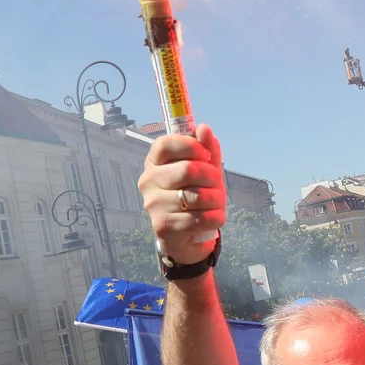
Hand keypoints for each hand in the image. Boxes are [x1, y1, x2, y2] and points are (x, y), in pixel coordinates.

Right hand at [139, 127, 226, 260]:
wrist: (188, 236)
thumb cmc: (196, 197)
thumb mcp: (206, 170)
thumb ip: (207, 148)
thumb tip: (203, 128)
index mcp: (155, 162)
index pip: (166, 144)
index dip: (192, 146)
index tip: (206, 156)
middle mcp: (148, 181)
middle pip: (188, 170)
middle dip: (212, 177)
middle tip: (216, 185)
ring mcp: (153, 204)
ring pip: (197, 196)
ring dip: (217, 200)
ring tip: (215, 204)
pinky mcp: (163, 226)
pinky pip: (199, 218)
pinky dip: (215, 218)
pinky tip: (213, 218)